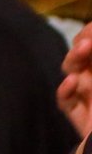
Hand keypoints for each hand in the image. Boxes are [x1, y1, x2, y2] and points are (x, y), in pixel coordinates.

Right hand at [59, 21, 91, 138]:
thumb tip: (91, 44)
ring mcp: (87, 95)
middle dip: (84, 41)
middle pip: (80, 53)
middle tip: (91, 39)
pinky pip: (65, 100)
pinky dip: (66, 90)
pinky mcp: (78, 114)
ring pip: (71, 71)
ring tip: (85, 49)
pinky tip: (73, 83)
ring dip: (75, 59)